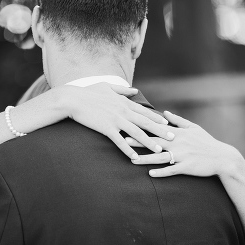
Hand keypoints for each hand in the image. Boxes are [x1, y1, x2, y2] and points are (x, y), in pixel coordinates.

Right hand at [54, 83, 172, 159]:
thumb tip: (135, 90)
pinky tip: (135, 157)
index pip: (144, 111)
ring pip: (136, 133)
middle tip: (173, 138)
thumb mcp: (107, 87)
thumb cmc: (87, 92)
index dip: (156, 118)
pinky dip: (128, 150)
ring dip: (148, 142)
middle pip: (145, 122)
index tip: (168, 123)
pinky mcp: (106, 128)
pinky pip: (120, 141)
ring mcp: (115, 120)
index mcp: (123, 101)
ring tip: (159, 150)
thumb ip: (122, 90)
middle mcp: (123, 110)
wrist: (72, 99)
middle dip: (160, 131)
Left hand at [126, 111, 243, 177]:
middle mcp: (178, 143)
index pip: (157, 129)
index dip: (142, 127)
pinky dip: (161, 173)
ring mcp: (183, 156)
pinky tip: (150, 174)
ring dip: (146, 159)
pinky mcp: (187, 167)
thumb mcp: (194, 128)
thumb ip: (178, 120)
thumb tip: (164, 113)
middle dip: (139, 142)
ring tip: (132, 160)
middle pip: (155, 142)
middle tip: (123, 141)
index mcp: (178, 133)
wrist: (222, 158)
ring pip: (160, 157)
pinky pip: (172, 170)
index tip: (129, 125)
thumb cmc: (207, 142)